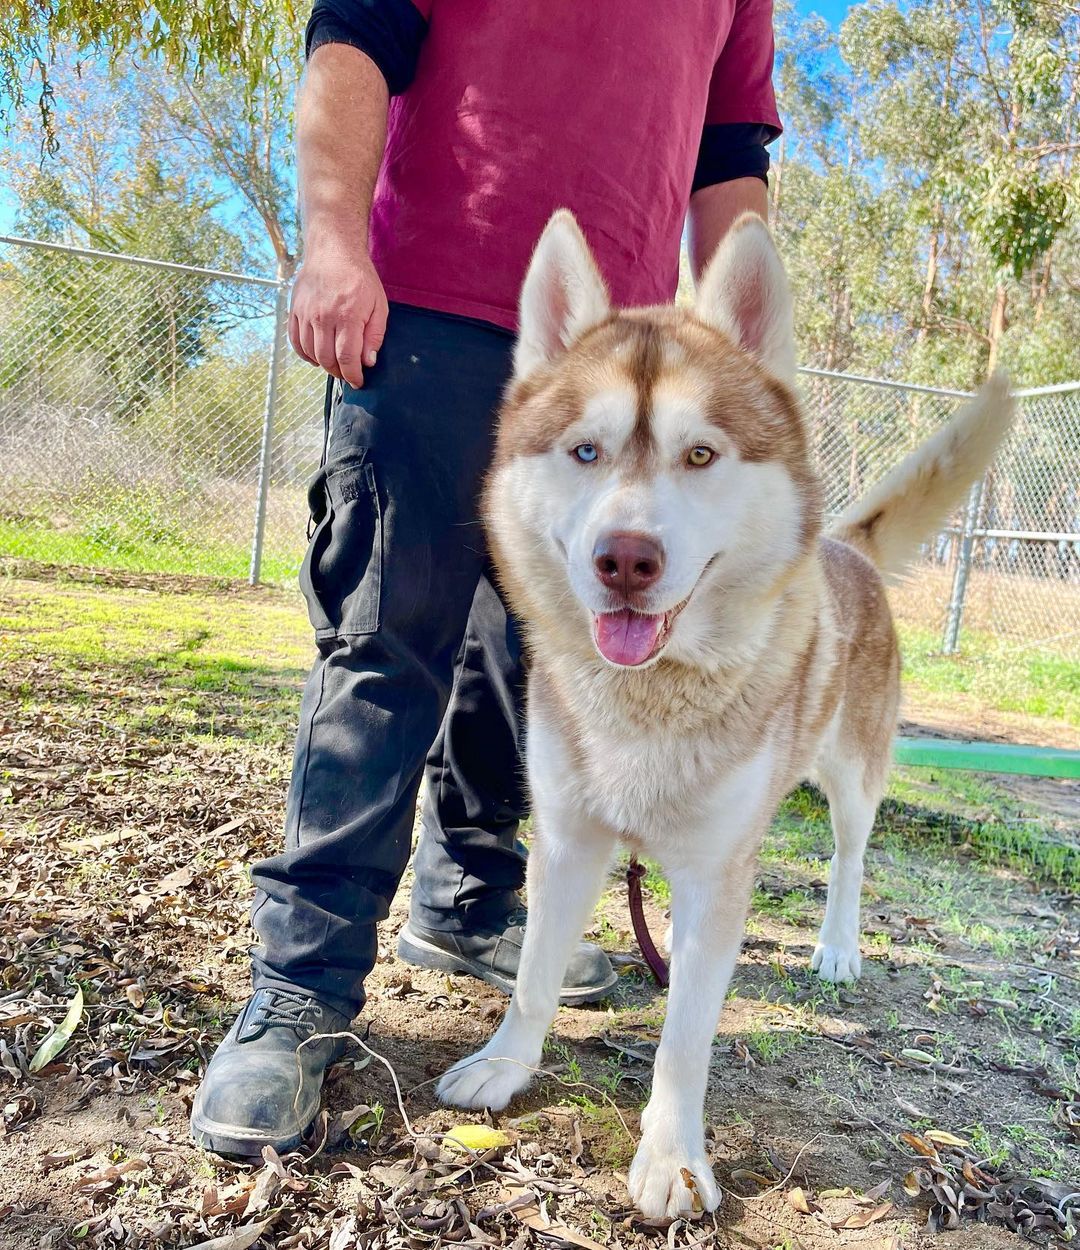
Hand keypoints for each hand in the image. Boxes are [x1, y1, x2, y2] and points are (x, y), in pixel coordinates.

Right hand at [289, 241, 387, 387]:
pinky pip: (295, 341)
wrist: (333, 251)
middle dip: (339, 373)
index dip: (352, 375)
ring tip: (334, 364)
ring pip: (310, 352)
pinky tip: (316, 357)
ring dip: (323, 364)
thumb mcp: (379, 305)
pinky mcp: (294, 310)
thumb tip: (368, 362)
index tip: (358, 382)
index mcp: (347, 316)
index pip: (347, 358)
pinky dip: (305, 354)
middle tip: (347, 374)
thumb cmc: (360, 279)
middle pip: (327, 358)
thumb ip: (374, 335)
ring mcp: (306, 313)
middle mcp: (323, 317)